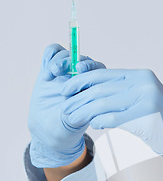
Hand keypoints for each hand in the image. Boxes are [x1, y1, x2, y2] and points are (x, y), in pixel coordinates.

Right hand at [27, 44, 105, 167]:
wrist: (48, 128)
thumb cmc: (67, 126)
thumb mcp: (76, 120)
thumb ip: (82, 110)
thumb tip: (89, 102)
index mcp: (93, 86)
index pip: (97, 69)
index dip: (90, 66)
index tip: (79, 70)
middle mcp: (81, 77)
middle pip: (81, 58)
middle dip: (71, 61)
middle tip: (60, 70)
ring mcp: (65, 72)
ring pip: (66, 54)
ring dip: (59, 60)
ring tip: (51, 73)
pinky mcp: (49, 69)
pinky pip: (52, 52)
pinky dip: (50, 56)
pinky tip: (46, 71)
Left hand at [60, 69, 162, 171]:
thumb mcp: (143, 100)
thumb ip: (123, 94)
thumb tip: (93, 94)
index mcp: (141, 76)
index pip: (104, 74)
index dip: (81, 81)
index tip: (66, 89)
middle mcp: (144, 84)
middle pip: (101, 88)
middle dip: (78, 98)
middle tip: (64, 107)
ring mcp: (147, 100)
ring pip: (105, 102)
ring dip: (84, 111)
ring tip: (72, 118)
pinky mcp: (147, 118)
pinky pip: (116, 118)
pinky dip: (101, 120)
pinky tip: (94, 124)